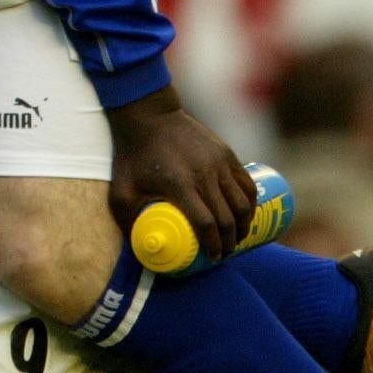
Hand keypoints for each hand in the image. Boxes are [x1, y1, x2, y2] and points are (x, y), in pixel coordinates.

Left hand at [105, 85, 255, 261]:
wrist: (148, 114)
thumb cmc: (133, 154)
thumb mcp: (122, 188)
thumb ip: (127, 219)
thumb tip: (140, 247)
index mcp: (179, 184)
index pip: (206, 224)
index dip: (213, 246)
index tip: (213, 258)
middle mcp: (203, 173)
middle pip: (227, 218)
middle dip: (230, 242)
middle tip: (225, 253)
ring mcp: (218, 161)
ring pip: (242, 203)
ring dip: (244, 225)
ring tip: (237, 238)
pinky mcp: (226, 152)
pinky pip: (246, 183)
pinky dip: (251, 203)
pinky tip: (246, 215)